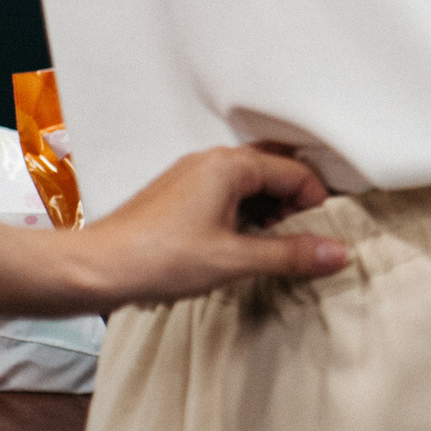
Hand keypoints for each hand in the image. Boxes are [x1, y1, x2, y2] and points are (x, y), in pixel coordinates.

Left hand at [72, 146, 348, 309]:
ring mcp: (190, 174)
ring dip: (267, 211)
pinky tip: (233, 245)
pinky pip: (224, 193)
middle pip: (274, 172)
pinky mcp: (176, 194)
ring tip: (262, 247)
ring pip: (249, 183)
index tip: (317, 238)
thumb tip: (339, 253)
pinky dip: (241, 214)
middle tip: (294, 241)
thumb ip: (290, 254)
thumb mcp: (234, 260)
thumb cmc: (158, 259)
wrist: (91, 270)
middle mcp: (211, 159)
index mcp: (230, 165)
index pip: (296, 173)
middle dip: (292, 205)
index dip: (315, 205)